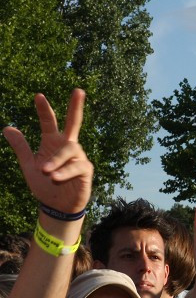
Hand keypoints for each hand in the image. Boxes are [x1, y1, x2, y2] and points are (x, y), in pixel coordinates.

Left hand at [3, 89, 91, 212]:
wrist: (57, 207)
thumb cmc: (45, 185)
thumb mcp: (28, 166)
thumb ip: (21, 147)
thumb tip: (7, 127)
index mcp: (52, 143)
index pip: (48, 122)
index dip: (44, 109)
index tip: (38, 95)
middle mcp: (67, 147)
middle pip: (74, 123)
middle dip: (76, 107)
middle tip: (79, 90)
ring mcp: (78, 158)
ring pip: (70, 150)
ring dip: (56, 160)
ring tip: (45, 171)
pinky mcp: (86, 171)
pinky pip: (77, 167)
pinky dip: (64, 171)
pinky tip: (54, 177)